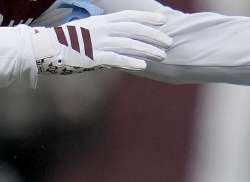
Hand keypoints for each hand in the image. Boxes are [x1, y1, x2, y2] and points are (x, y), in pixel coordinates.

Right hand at [32, 10, 170, 74]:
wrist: (48, 48)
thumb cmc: (72, 41)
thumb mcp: (91, 30)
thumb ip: (110, 32)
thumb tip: (130, 38)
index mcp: (102, 21)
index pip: (129, 16)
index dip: (147, 17)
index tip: (164, 21)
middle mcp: (101, 29)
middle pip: (133, 29)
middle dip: (153, 35)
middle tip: (169, 42)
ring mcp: (97, 42)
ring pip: (128, 43)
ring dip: (147, 49)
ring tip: (162, 56)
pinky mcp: (92, 56)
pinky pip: (115, 58)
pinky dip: (130, 61)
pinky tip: (142, 66)